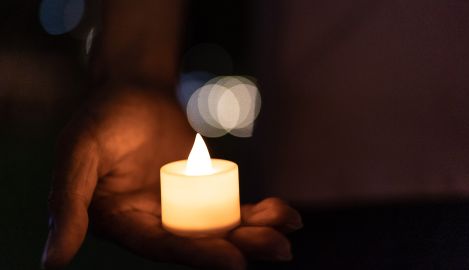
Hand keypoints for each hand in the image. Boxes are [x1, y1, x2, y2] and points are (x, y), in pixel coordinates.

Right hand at [41, 86, 301, 269]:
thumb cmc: (101, 116)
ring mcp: (181, 209)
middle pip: (199, 244)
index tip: (234, 263)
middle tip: (279, 251)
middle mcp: (153, 223)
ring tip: (289, 232)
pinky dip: (258, 213)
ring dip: (256, 234)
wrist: (133, 88)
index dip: (197, 256)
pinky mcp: (203, 192)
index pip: (161, 247)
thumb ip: (68, 204)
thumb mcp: (78, 153)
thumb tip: (52, 262)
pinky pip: (232, 208)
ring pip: (221, 230)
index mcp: (122, 223)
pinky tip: (286, 215)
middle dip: (239, 248)